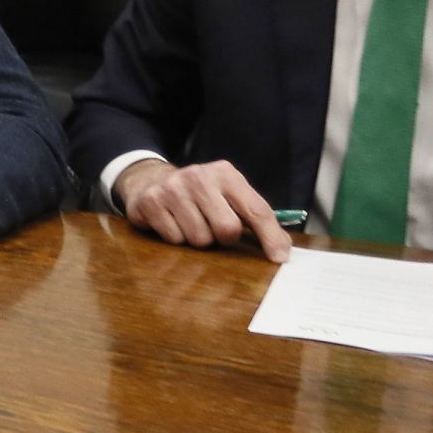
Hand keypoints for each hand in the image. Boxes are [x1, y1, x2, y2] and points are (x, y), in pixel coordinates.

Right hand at [113, 158, 292, 262]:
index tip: (279, 258)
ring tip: (191, 224)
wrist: (150, 180)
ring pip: (199, 239)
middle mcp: (200, 177)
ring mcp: (173, 188)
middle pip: (227, 228)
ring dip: (198, 240)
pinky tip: (172, 223)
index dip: (270, 237)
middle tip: (215, 230)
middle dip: (223, 238)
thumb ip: (254, 217)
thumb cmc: (198, 195)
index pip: (256, 209)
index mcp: (226, 174)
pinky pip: (174, 239)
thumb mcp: (228, 195)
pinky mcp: (151, 202)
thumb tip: (282, 250)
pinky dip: (176, 238)